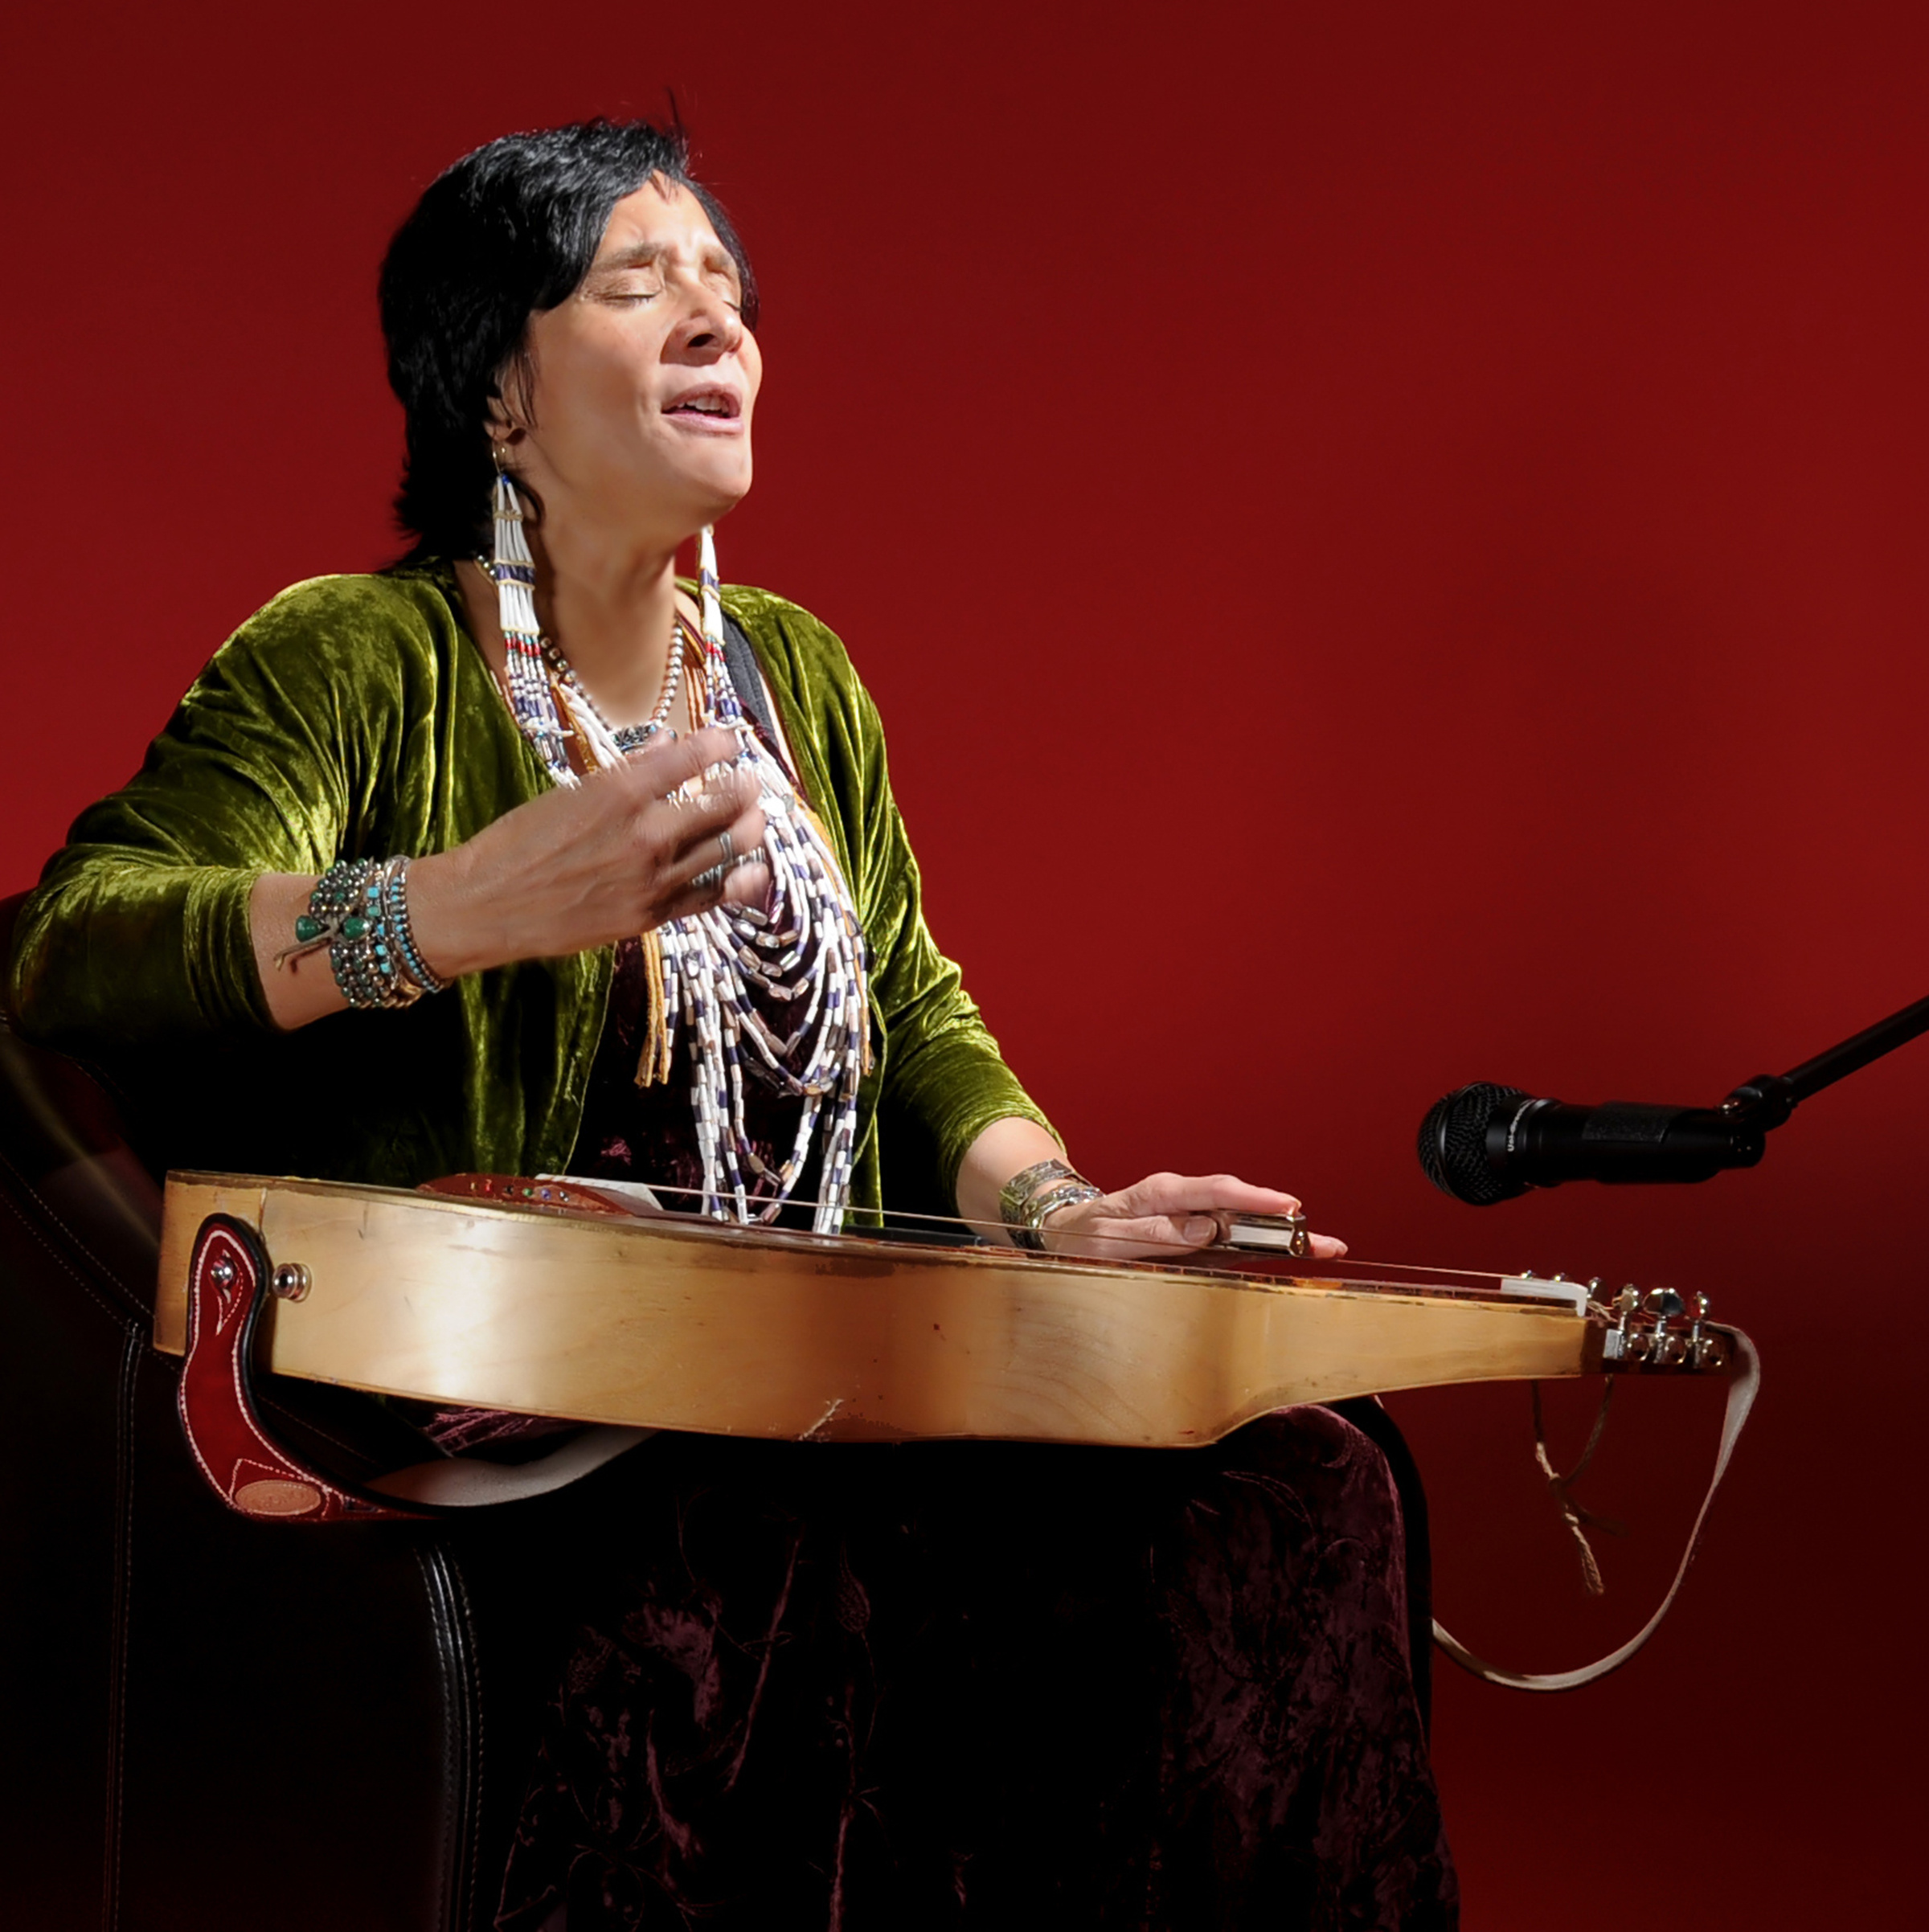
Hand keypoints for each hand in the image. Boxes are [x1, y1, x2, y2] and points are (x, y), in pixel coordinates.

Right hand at [410, 726, 770, 977]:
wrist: (485, 904)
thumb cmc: (518, 841)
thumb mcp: (570, 792)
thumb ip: (629, 770)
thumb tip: (670, 744)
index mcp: (621, 792)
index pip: (692, 757)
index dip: (721, 744)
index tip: (730, 739)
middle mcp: (646, 833)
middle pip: (723, 804)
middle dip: (744, 789)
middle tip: (751, 782)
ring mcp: (653, 878)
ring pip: (728, 850)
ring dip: (750, 829)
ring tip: (757, 818)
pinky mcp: (651, 915)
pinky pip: (711, 896)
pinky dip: (739, 881)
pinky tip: (752, 869)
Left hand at [1039, 1171, 1347, 1262]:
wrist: (1065, 1231)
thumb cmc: (1083, 1235)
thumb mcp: (1108, 1236)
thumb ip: (1155, 1234)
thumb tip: (1207, 1231)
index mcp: (1160, 1193)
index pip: (1214, 1192)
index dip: (1254, 1199)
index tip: (1287, 1207)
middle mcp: (1181, 1199)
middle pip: (1238, 1204)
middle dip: (1283, 1219)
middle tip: (1325, 1240)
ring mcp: (1189, 1215)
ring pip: (1240, 1221)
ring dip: (1280, 1234)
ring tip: (1323, 1248)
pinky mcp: (1193, 1233)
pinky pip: (1230, 1236)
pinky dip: (1261, 1244)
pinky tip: (1292, 1253)